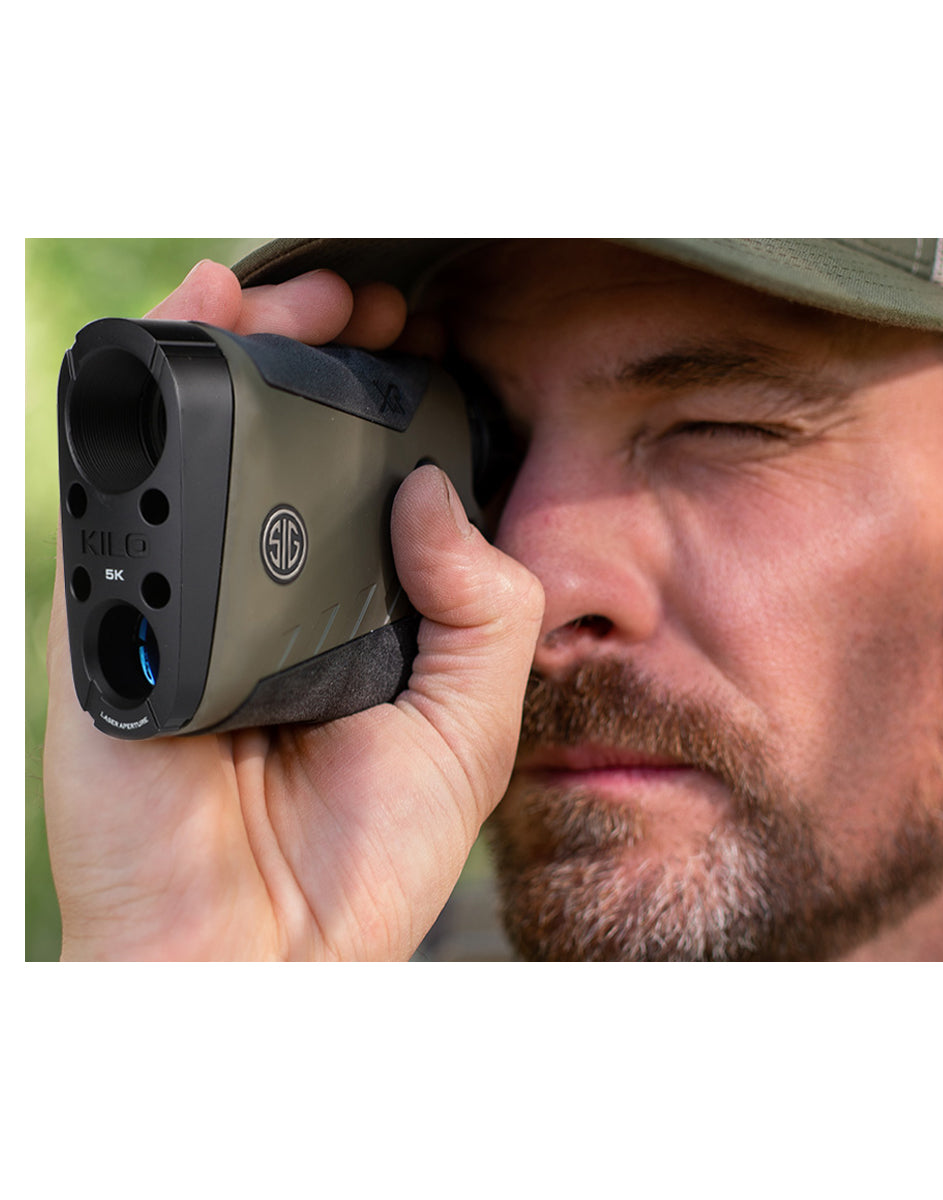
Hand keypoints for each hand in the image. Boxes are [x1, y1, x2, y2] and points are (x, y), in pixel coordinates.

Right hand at [44, 260, 543, 959]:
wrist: (265, 954)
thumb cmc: (365, 855)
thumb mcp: (469, 722)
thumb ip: (480, 606)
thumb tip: (432, 488)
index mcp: (345, 613)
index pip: (354, 482)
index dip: (382, 402)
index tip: (421, 339)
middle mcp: (261, 595)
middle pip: (269, 448)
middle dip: (308, 352)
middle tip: (359, 301)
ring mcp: (179, 602)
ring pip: (182, 449)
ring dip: (221, 351)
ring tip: (276, 290)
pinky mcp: (108, 627)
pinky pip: (111, 504)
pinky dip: (135, 415)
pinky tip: (185, 340)